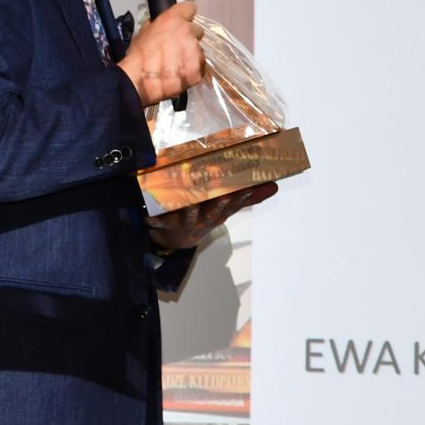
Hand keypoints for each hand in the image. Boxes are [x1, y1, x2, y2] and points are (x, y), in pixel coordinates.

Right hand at [119, 0, 202, 107]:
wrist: (138, 80)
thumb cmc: (138, 56)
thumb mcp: (144, 32)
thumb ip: (159, 25)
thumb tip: (164, 27)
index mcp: (173, 19)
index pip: (190, 8)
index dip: (186, 16)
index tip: (183, 23)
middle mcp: (188, 32)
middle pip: (197, 31)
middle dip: (189, 38)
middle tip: (177, 49)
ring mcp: (196, 52)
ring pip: (199, 51)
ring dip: (191, 56)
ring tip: (176, 65)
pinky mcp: (199, 70)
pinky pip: (199, 68)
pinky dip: (192, 71)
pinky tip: (179, 75)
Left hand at [148, 181, 276, 251]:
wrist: (175, 240)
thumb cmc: (202, 217)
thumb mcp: (225, 209)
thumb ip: (248, 197)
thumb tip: (274, 185)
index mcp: (219, 214)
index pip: (234, 204)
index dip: (242, 196)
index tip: (249, 184)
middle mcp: (205, 220)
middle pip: (215, 211)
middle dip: (221, 202)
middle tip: (225, 192)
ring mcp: (186, 224)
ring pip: (190, 216)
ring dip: (190, 208)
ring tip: (190, 199)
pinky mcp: (168, 226)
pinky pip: (161, 222)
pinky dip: (156, 220)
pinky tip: (150, 216)